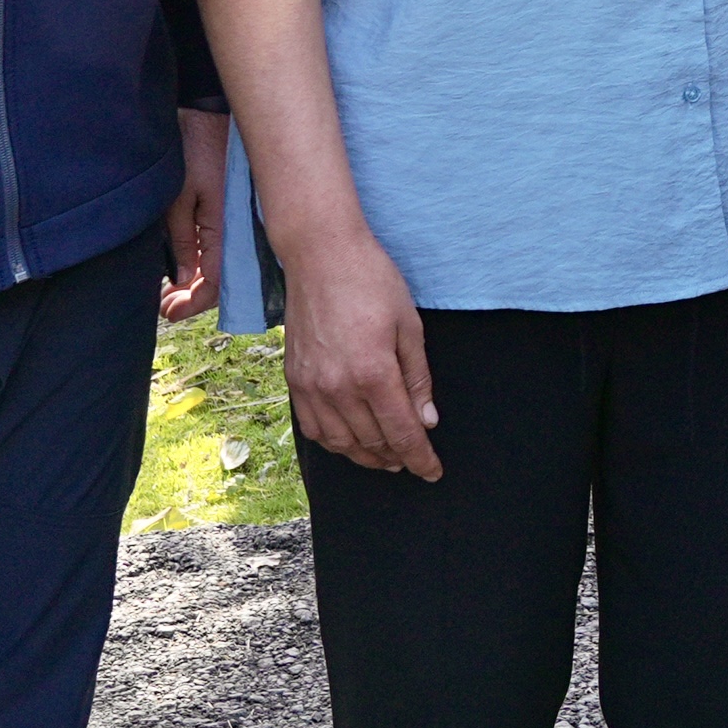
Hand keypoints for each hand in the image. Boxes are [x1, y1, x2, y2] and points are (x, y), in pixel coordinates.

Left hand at [161, 108, 229, 322]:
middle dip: (190, 298)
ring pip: (216, 265)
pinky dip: (198, 262)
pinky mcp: (224, 210)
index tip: (167, 312)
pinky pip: (215, 247)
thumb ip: (182, 240)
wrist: (207, 112)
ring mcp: (229, 220)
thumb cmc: (193, 150)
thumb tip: (184, 280)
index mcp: (224, 229)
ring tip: (167, 290)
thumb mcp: (179, 198)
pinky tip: (182, 266)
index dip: (192, 304)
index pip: (214, 283)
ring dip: (194, 282)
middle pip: (218, 279)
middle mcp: (232, 229)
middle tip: (164, 305)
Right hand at [282, 220, 441, 482]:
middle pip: (373, 442)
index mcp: (374, 373)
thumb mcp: (409, 326)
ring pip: (341, 443)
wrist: (320, 254)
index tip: (433, 472)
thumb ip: (417, 379)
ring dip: (366, 457)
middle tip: (413, 462)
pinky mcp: (294, 379)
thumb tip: (426, 422)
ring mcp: (312, 386)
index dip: (420, 459)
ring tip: (386, 458)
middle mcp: (339, 387)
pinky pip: (313, 428)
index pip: (402, 433)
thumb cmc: (372, 282)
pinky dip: (334, 443)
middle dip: (397, 459)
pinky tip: (350, 441)